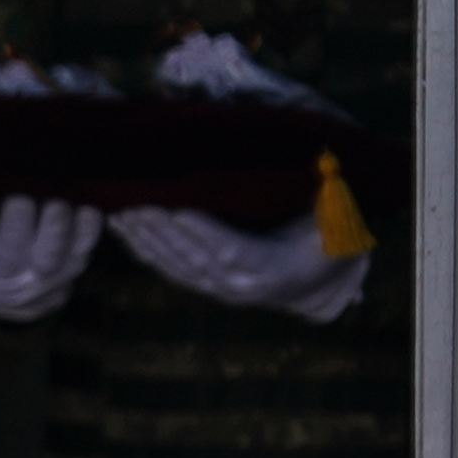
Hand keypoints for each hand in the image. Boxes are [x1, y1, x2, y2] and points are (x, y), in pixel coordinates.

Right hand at [0, 189, 102, 321]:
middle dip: (20, 222)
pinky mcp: (73, 268)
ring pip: (53, 253)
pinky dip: (88, 230)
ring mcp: (44, 276)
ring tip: (57, 199)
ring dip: (57, 226)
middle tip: (21, 193)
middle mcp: (7, 276)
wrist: (7, 294)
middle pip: (15, 251)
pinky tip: (87, 207)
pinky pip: (84, 250)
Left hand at [108, 207, 371, 324]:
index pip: (232, 252)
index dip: (204, 232)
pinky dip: (142, 247)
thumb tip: (326, 167)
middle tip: (137, 202)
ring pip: (173, 265)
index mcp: (270, 272)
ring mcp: (216, 289)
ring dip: (145, 238)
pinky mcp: (201, 285)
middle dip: (162, 230)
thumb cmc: (328, 244)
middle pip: (194, 258)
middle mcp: (238, 287)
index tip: (179, 209)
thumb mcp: (337, 227)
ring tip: (122, 209)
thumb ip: (328, 205)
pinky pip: (167, 269)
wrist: (319, 283)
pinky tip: (121, 225)